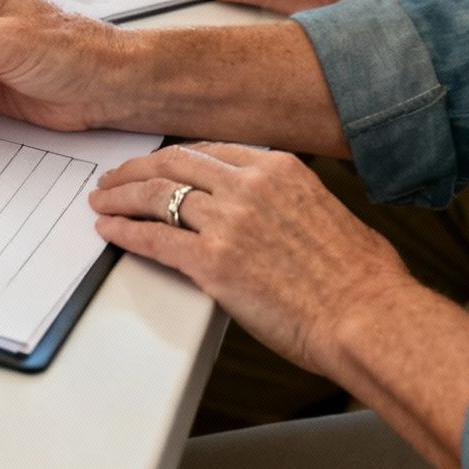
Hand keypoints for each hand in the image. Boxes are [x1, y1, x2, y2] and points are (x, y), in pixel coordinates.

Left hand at [89, 142, 413, 376]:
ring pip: (156, 195)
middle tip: (115, 179)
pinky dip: (124, 231)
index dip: (173, 159)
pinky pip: (154, 239)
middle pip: (174, 165)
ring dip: (121, 197)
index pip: (208, 152)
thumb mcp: (328, 212)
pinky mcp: (213, 263)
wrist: (366, 316)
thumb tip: (276, 212)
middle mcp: (249, 187)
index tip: (156, 166)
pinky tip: (110, 230)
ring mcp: (228, 223)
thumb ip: (292, 201)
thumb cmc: (360, 278)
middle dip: (136, 170)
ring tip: (102, 201)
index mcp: (278, 169)